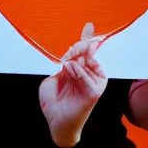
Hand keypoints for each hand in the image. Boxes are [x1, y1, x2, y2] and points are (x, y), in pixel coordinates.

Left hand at [38, 23, 107, 147]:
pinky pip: (88, 77)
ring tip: (66, 70)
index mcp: (80, 69)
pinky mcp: (94, 92)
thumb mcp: (55, 77)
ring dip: (74, 62)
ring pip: (86, 61)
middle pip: (86, 52)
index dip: (86, 38)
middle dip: (76, 49)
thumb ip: (64, 64)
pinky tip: (70, 71)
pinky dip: (78, 73)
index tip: (88, 26)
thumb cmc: (54, 101)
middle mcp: (89, 74)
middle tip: (66, 56)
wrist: (55, 120)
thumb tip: (72, 56)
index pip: (85, 50)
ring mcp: (94, 82)